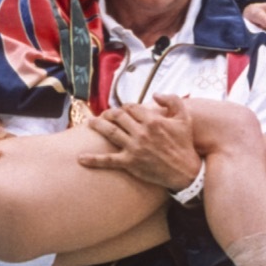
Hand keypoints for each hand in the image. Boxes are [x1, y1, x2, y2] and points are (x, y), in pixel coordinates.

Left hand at [78, 94, 201, 189]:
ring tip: (89, 122)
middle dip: (110, 113)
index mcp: (152, 120)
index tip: (124, 110)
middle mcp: (141, 132)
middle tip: (106, 115)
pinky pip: (108, 160)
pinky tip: (80, 158)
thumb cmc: (184, 143)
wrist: (185, 171)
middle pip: (118, 116)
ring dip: (97, 125)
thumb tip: (155, 94)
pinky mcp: (129, 163)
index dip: (126, 107)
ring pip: (110, 131)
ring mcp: (134, 147)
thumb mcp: (184, 118)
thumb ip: (173, 100)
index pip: (132, 107)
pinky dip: (93, 160)